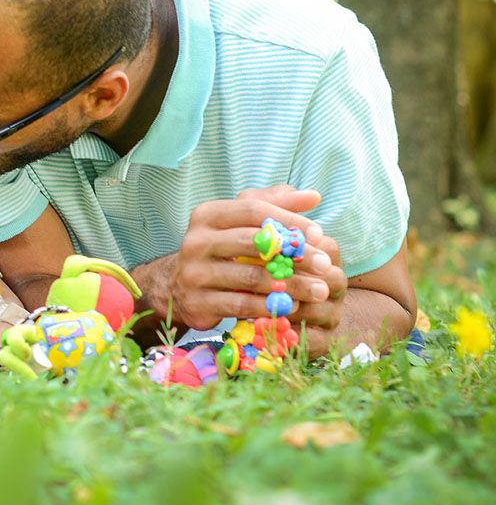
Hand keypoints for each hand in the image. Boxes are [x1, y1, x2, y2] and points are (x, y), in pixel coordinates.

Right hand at [169, 185, 346, 330]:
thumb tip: (313, 196)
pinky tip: (293, 307)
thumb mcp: (242, 223)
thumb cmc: (223, 250)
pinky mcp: (197, 303)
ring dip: (291, 286)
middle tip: (325, 266)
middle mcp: (195, 241)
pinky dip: (271, 307)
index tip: (319, 234)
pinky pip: (242, 306)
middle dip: (295, 255)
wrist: (179, 288)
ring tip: (318, 291)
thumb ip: (275, 205)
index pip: (253, 210)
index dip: (288, 220)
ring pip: (251, 278)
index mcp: (207, 215)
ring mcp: (193, 273)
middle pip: (253, 243)